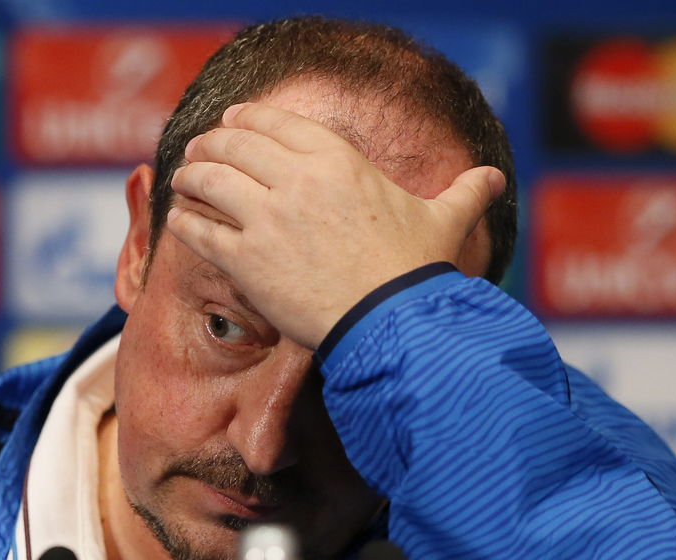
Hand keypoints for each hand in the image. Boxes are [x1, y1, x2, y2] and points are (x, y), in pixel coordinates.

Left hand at [167, 102, 505, 348]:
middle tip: (200, 150)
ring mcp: (266, 218)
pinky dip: (184, 221)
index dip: (245, 118)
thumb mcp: (444, 222)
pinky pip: (199, 230)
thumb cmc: (417, 273)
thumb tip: (495, 178)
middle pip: (232, 144)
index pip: (274, 122)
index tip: (231, 122)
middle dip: (210, 143)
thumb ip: (464, 193)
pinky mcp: (246, 261)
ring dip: (191, 175)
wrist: (394, 324)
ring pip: (208, 179)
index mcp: (337, 160)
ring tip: (184, 179)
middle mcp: (295, 179)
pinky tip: (180, 220)